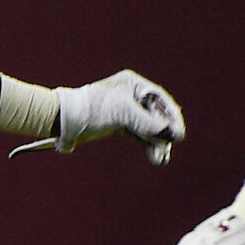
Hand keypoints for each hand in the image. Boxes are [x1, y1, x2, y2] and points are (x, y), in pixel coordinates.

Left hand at [11, 71, 185, 163]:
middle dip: (163, 135)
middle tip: (168, 151)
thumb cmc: (91, 109)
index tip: (179, 135)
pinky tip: (155, 157)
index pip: (160, 100)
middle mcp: (131, 95)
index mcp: (133, 84)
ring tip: (161, 160)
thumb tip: (168, 133)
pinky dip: (147, 145)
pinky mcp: (119, 125)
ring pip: (148, 128)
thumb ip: (146, 122)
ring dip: (156, 144)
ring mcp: (126, 111)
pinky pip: (139, 135)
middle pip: (156, 115)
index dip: (172, 117)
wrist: (64, 120)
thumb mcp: (121, 112)